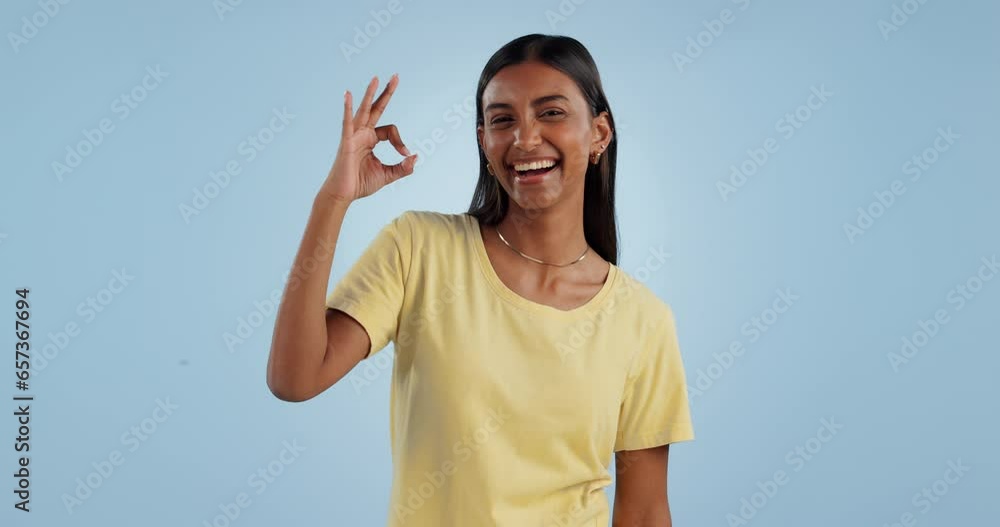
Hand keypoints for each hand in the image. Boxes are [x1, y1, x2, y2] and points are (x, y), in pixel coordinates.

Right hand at [320, 74, 416, 202]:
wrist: (343, 195)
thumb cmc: (360, 184)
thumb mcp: (388, 175)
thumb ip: (403, 168)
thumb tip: (416, 156)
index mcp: (371, 140)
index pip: (390, 130)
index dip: (400, 141)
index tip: (405, 155)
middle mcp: (362, 133)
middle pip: (376, 108)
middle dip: (386, 93)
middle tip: (396, 76)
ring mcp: (353, 135)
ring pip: (363, 110)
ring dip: (370, 94)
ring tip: (377, 78)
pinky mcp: (346, 141)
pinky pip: (347, 121)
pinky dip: (347, 108)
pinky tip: (347, 94)